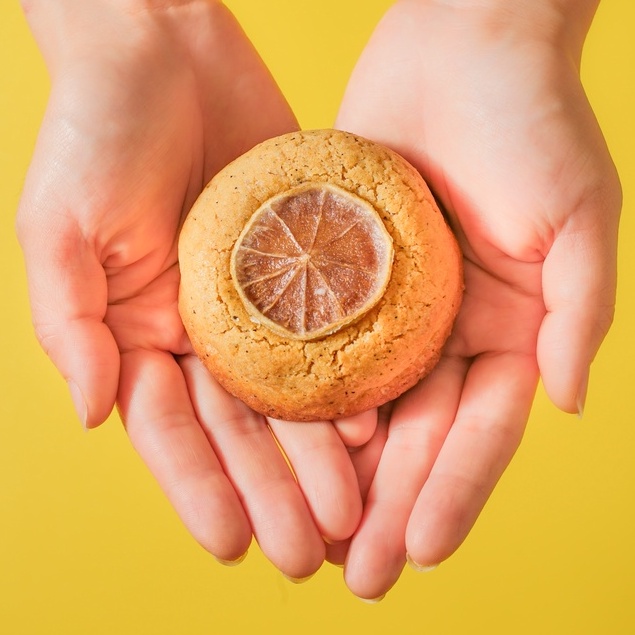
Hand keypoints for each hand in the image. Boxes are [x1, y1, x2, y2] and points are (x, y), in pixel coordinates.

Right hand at [16, 0, 364, 578]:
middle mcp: (205, 328)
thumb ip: (74, 324)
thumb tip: (96, 416)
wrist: (164, 50)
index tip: (231, 544)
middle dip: (272, 492)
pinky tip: (377, 428)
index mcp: (143, 333)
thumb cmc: (96, 131)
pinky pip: (332, 332)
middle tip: (308, 553)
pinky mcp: (305, 265)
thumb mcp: (61, 229)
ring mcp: (259, 302)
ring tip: (352, 514)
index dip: (199, 488)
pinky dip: (351, 382)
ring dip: (319, 458)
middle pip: (241, 427)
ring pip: (293, 395)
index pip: (172, 430)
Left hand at [335, 0, 620, 598]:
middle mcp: (446, 328)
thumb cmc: (534, 121)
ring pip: (364, 405)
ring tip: (315, 536)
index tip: (423, 552)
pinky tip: (279, 448)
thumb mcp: (579, 218)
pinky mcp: (344, 274)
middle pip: (417, 435)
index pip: (483, 430)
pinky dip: (301, 397)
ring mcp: (391, 306)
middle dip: (391, 505)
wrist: (462, 49)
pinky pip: (318, 343)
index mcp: (507, 327)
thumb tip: (569, 402)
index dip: (456, 492)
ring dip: (341, 472)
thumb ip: (577, 312)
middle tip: (361, 575)